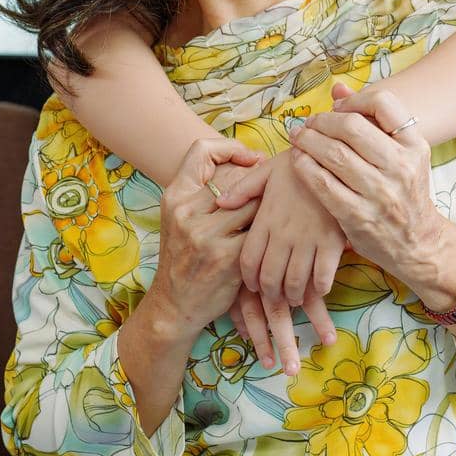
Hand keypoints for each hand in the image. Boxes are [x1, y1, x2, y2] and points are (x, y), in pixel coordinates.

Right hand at [135, 137, 262, 335]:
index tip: (252, 160)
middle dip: (260, 187)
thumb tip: (254, 161)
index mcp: (175, 197)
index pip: (201, 151)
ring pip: (254, 205)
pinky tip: (276, 240)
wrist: (174, 306)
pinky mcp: (228, 257)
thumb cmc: (185, 257)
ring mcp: (206, 235)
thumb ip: (206, 191)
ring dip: (268, 211)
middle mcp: (187, 212)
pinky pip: (260, 233)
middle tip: (279, 191)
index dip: (230, 149)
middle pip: (238, 179)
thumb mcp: (182, 218)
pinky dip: (270, 236)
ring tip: (281, 216)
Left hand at [229, 151, 346, 375]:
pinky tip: (318, 288)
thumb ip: (242, 189)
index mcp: (265, 219)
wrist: (332, 155)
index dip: (249, 279)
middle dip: (270, 295)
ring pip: (295, 283)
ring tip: (294, 298)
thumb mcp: (266, 171)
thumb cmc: (298, 163)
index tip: (253, 285)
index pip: (249, 260)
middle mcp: (283, 234)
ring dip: (293, 296)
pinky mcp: (332, 242)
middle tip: (274, 298)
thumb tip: (220, 203)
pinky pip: (322, 277)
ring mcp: (308, 240)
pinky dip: (318, 289)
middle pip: (270, 278)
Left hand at [288, 82, 442, 277]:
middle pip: (352, 127)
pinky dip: (305, 168)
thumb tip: (337, 88)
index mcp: (414, 146)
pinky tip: (298, 161)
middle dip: (322, 121)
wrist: (418, 244)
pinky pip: (322, 184)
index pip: (383, 103)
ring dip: (308, 141)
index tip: (337, 107)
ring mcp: (380, 194)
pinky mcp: (358, 216)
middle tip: (308, 124)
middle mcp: (400, 167)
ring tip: (298, 139)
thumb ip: (372, 121)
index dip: (353, 99)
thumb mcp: (403, 155)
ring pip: (334, 154)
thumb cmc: (405, 193)